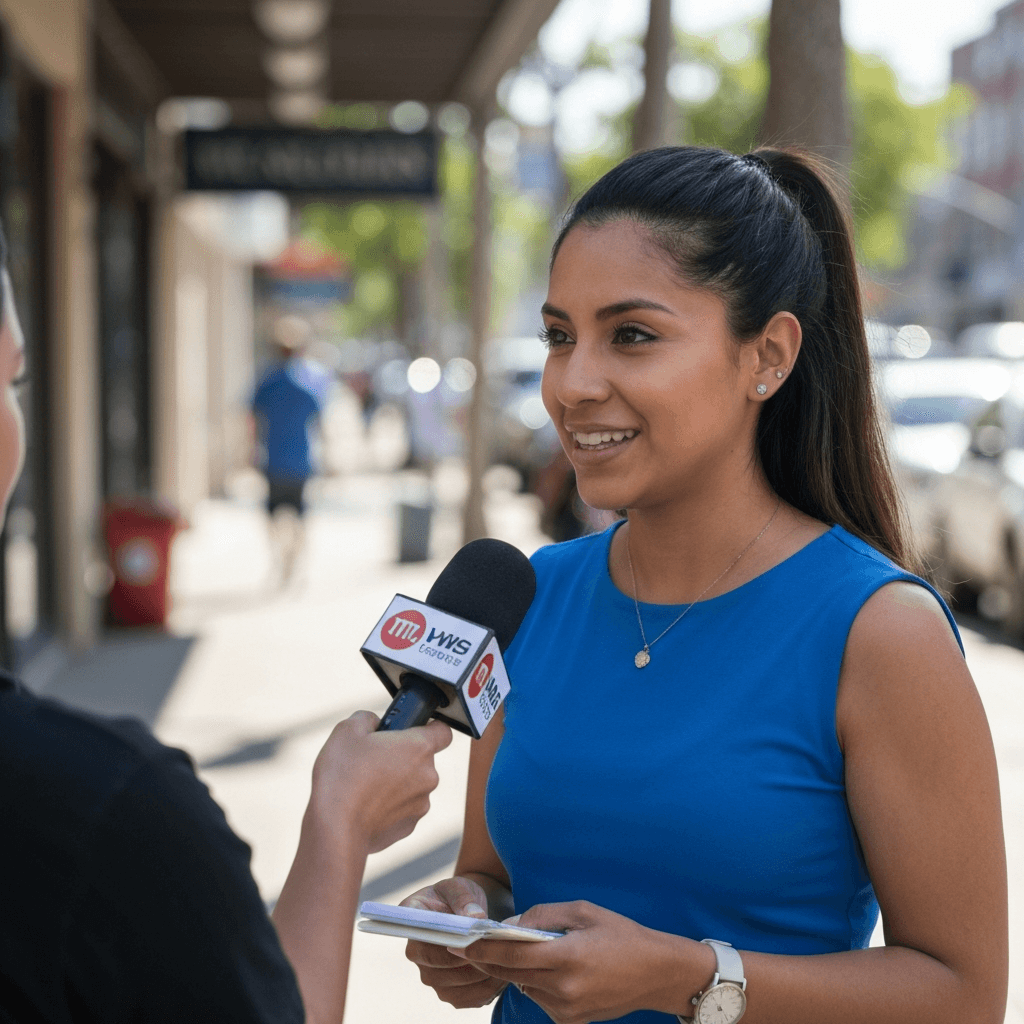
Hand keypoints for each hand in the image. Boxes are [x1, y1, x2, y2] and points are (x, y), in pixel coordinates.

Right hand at [308, 711, 451, 853]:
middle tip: (372, 758)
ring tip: (364, 785)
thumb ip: (369, 718)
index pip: (442, 731)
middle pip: (422, 759)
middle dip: (401, 757)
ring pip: (412, 785)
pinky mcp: (409, 826)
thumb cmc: (342, 777)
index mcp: (419, 747)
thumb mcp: (347, 730)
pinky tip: (365, 806)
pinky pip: (402, 808)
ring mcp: (421, 804)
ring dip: (395, 782)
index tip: (409, 730)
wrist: (335, 830)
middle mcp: (429, 776)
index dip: (428, 727)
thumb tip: (375, 724)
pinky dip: (388, 806)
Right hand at [401, 878, 508, 1007]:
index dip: (446, 950)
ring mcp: (432, 975)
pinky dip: (487, 989)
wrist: (469, 911)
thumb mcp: (461, 887)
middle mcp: (416, 954)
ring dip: (480, 979)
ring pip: (454, 991)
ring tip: (503, 961)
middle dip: (469, 965)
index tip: (474, 941)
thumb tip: (475, 918)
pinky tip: (502, 972)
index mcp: (412, 925)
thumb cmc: (460, 896)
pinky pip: (469, 999)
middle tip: (497, 952)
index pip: (421, 949)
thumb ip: (464, 899)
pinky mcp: (450, 990)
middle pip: (437, 974)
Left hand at [452, 901, 704, 1023]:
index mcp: (567, 957)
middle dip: (487, 959)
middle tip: (467, 944)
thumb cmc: (620, 934)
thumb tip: (510, 925)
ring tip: (506, 950)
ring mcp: (567, 1008)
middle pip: (511, 973)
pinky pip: (538, 997)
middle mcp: (564, 988)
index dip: (482, 948)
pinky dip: (533, 981)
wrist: (655, 973)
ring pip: (523, 986)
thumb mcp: (582, 911)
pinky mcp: (570, 1020)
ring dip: (512, 969)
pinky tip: (543, 967)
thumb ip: (543, 916)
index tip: (460, 941)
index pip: (512, 954)